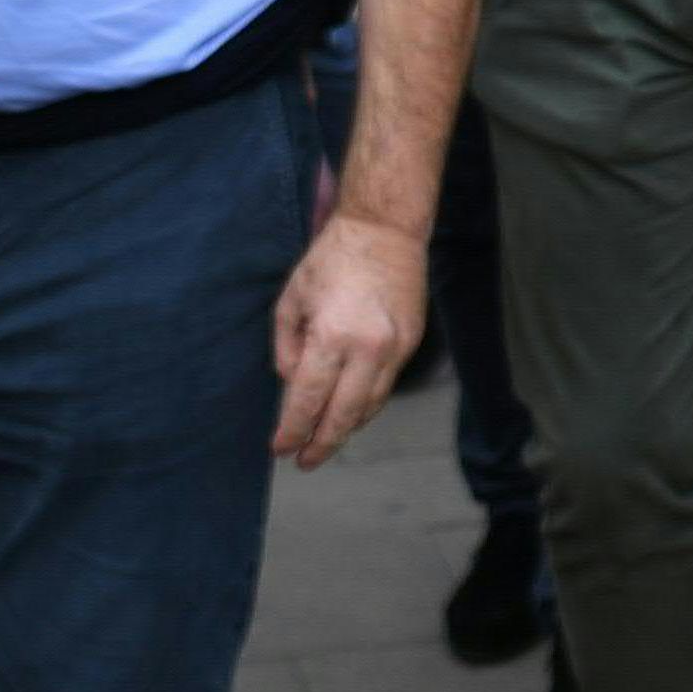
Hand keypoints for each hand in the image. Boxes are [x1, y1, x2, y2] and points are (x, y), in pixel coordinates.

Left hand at [271, 210, 427, 468]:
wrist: (386, 230)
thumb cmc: (332, 259)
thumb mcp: (292, 300)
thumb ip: (287, 349)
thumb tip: (293, 386)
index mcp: (332, 335)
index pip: (308, 400)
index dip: (292, 430)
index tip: (281, 449)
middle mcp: (368, 348)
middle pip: (343, 415)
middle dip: (321, 444)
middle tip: (304, 461)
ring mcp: (395, 348)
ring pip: (370, 406)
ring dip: (345, 428)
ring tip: (325, 442)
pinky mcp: (411, 343)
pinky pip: (386, 386)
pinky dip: (366, 404)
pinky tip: (349, 411)